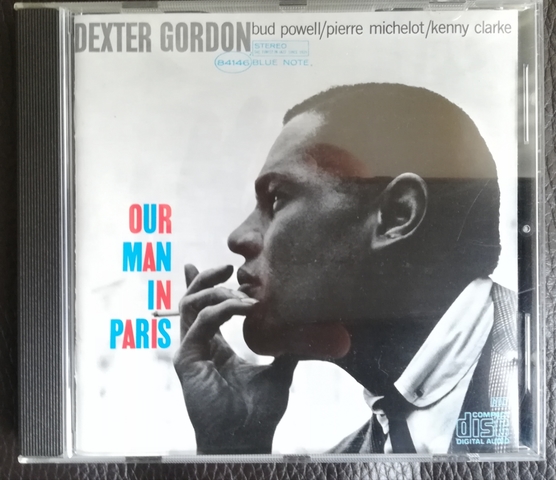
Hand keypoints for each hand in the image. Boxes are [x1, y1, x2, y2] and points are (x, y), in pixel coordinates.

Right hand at [173, 264, 296, 454]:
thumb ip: (287, 349)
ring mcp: (191, 351)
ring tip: (242, 291)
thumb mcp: (280, 372)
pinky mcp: (187, 360)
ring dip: (216, 291)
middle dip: (208, 279)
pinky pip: (200, 323)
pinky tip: (244, 307)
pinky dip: (222, 310)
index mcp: (215, 346)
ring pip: (191, 305)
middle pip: (192, 300)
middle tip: (229, 267)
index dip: (205, 284)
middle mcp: (199, 345)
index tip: (218, 266)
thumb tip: (306, 331)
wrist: (248, 439)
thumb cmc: (258, 412)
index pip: (204, 308)